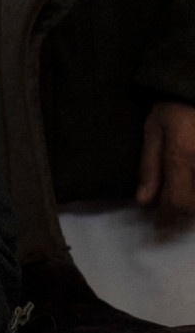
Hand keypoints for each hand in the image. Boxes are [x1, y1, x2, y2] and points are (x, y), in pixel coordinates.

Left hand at [139, 101, 194, 229]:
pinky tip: (189, 191)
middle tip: (169, 219)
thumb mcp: (153, 131)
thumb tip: (143, 200)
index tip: (158, 225)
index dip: (168, 217)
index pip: (177, 201)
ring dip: (193, 206)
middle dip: (183, 216)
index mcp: (183, 158)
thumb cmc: (174, 106)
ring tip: (181, 206)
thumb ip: (149, 166)